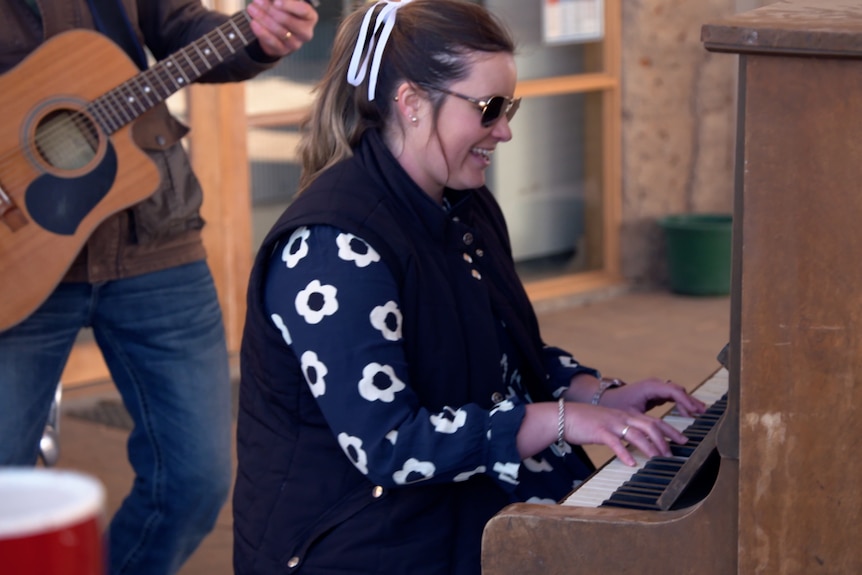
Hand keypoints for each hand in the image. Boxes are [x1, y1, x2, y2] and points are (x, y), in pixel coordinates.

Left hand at [246, 0, 318, 57]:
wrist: (278, 32)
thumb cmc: (284, 12)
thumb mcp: (284, 2)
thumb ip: (279, 0)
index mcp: (310, 17)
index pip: (303, 10)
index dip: (289, 5)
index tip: (276, 2)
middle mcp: (306, 32)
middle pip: (288, 20)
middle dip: (270, 9)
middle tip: (258, 1)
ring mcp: (295, 43)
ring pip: (279, 31)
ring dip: (263, 18)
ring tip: (252, 9)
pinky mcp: (284, 51)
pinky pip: (272, 41)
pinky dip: (262, 32)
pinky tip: (254, 22)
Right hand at [562, 402, 688, 465]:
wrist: (563, 416)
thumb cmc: (585, 422)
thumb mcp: (609, 423)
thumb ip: (623, 430)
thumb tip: (637, 444)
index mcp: (625, 414)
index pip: (653, 420)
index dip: (670, 430)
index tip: (683, 440)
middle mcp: (621, 417)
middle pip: (650, 425)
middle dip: (665, 439)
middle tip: (674, 453)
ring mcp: (611, 423)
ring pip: (636, 433)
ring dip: (649, 447)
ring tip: (658, 458)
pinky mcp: (598, 431)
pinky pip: (614, 442)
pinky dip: (624, 453)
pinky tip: (631, 463)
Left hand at [598, 377, 706, 417]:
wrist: (605, 399)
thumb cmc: (615, 406)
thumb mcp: (630, 416)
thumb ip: (646, 425)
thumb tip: (659, 437)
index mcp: (649, 387)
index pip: (673, 391)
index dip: (685, 401)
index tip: (694, 412)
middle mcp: (654, 385)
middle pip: (677, 391)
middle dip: (690, 401)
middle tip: (702, 413)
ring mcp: (655, 388)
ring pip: (676, 392)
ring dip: (688, 402)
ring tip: (701, 412)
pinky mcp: (655, 393)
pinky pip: (672, 396)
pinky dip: (681, 403)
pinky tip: (688, 412)